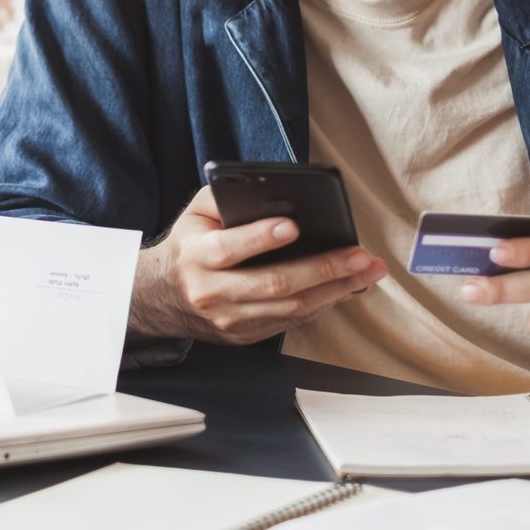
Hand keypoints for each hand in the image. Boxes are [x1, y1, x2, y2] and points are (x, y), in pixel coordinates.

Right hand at [128, 185, 387, 344]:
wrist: (163, 296)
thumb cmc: (190, 245)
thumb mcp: (196, 214)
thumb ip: (227, 198)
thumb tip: (272, 193)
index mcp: (195, 257)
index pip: (228, 249)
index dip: (260, 238)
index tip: (293, 226)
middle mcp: (211, 293)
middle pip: (273, 284)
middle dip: (323, 269)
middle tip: (359, 255)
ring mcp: (229, 320)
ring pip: (290, 308)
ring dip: (335, 290)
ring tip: (366, 272)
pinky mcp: (245, 336)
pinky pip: (291, 321)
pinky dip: (322, 304)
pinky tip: (346, 288)